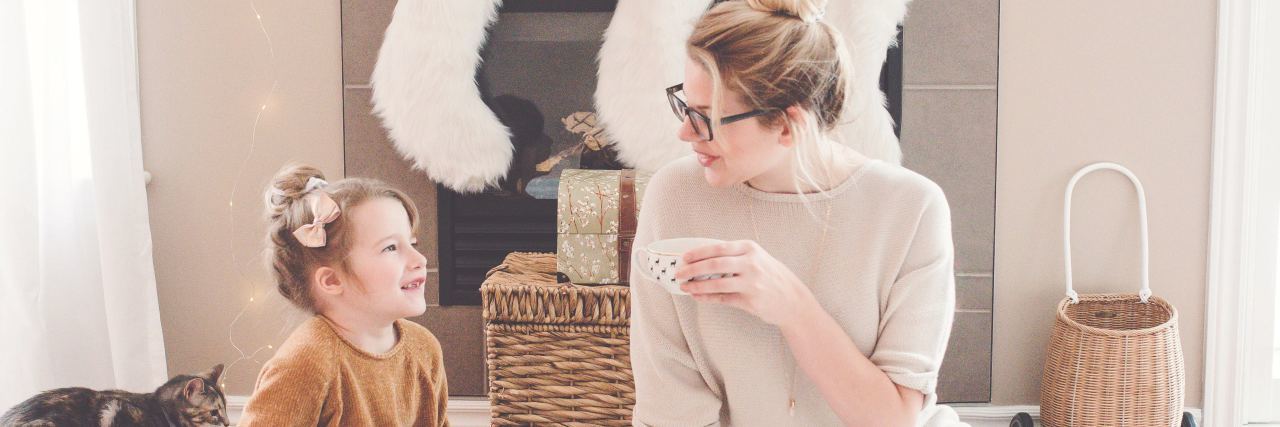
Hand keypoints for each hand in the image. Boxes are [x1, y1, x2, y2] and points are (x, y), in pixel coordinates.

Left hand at [675, 240, 814, 326]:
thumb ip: (734, 255)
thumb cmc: (771, 276)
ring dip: (697, 286)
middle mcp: (751, 264)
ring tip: (684, 287)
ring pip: (717, 284)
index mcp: (750, 249)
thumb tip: (702, 258)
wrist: (793, 299)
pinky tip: (697, 297)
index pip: (718, 247)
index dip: (698, 253)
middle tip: (679, 273)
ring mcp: (751, 283)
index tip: (683, 257)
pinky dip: (707, 298)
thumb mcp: (757, 257)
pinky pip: (723, 299)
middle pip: (715, 264)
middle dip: (692, 269)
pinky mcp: (750, 301)